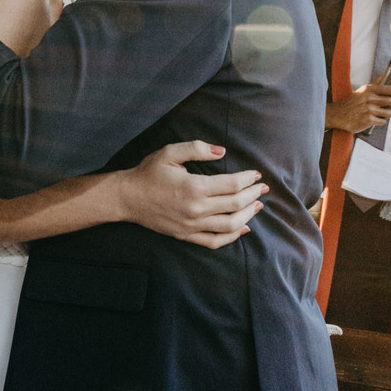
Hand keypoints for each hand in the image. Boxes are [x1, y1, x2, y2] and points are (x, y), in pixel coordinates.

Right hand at [120, 141, 267, 249]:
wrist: (128, 197)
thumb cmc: (149, 172)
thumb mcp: (170, 152)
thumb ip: (197, 149)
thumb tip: (222, 152)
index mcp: (194, 187)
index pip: (232, 185)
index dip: (248, 179)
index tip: (256, 174)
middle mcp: (196, 209)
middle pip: (235, 204)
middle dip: (253, 195)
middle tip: (263, 188)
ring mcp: (192, 225)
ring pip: (230, 225)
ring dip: (248, 215)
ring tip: (257, 206)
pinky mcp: (187, 235)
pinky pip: (215, 241)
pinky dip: (232, 236)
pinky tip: (243, 228)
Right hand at [325, 69, 390, 132]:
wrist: (339, 115)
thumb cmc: (352, 102)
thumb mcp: (363, 90)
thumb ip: (376, 82)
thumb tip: (386, 72)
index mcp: (369, 90)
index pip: (390, 89)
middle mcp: (370, 99)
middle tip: (390, 106)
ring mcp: (369, 110)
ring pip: (390, 113)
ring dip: (387, 114)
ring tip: (380, 113)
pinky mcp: (368, 120)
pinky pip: (383, 121)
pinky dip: (380, 121)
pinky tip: (373, 119)